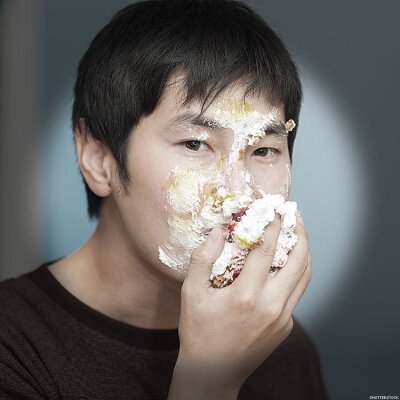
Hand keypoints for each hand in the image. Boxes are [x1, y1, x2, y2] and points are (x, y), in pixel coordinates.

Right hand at [168, 214, 310, 398]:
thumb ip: (202, 258)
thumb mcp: (191, 293)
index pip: (267, 250)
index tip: (275, 208)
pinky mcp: (286, 326)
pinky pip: (297, 292)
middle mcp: (271, 306)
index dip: (273, 225)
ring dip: (304, 251)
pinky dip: (297, 271)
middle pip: (298, 261)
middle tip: (294, 215)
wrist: (213, 372)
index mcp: (247, 295)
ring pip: (304, 277)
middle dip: (300, 233)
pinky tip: (288, 262)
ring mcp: (282, 318)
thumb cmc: (199, 331)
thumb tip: (216, 231)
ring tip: (299, 232)